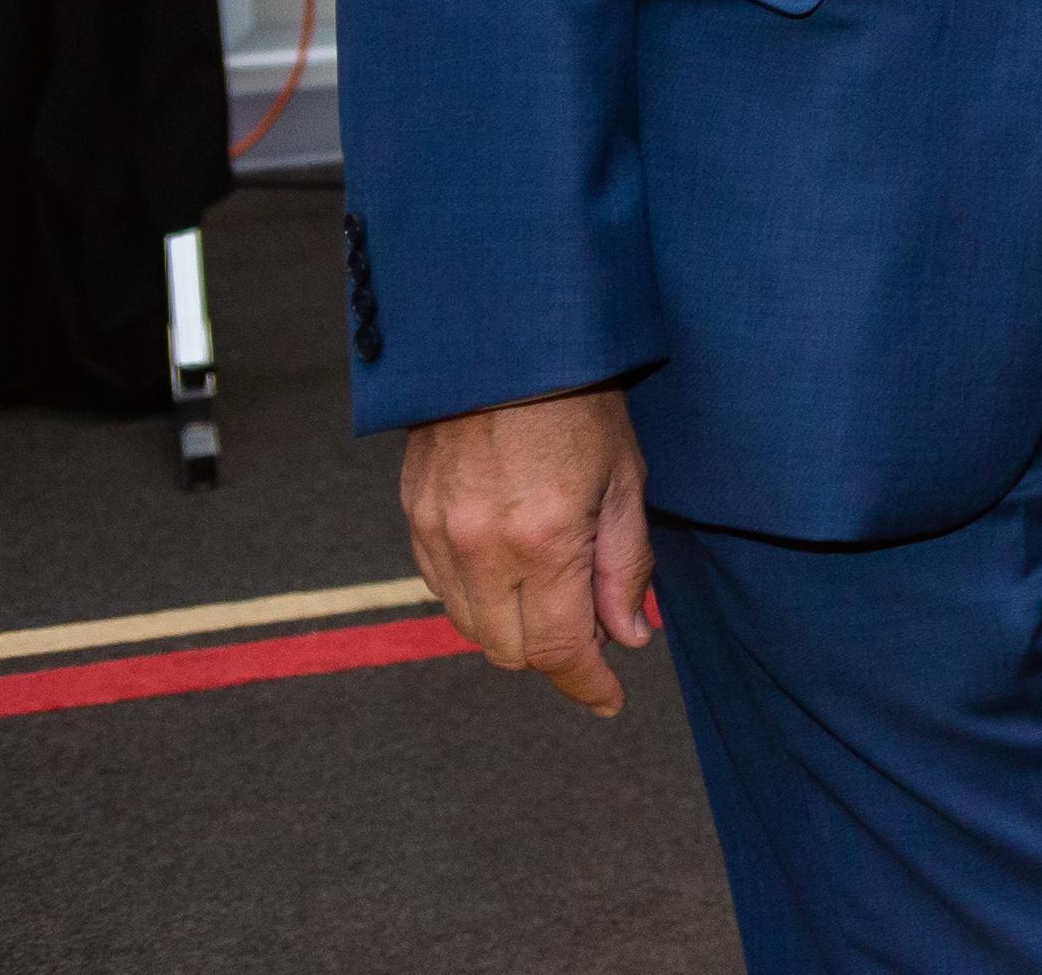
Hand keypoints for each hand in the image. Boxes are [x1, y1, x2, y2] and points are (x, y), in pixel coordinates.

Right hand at [397, 386, 654, 718]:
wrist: (503, 341)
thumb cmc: (581, 401)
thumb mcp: (626, 478)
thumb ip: (626, 566)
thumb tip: (627, 638)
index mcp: (542, 542)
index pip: (557, 650)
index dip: (586, 684)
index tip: (610, 700)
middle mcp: (480, 549)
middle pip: (509, 651)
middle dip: (553, 655)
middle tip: (591, 631)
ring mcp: (438, 535)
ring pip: (470, 626)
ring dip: (513, 628)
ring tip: (555, 594)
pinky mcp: (413, 518)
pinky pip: (443, 588)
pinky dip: (478, 597)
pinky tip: (511, 568)